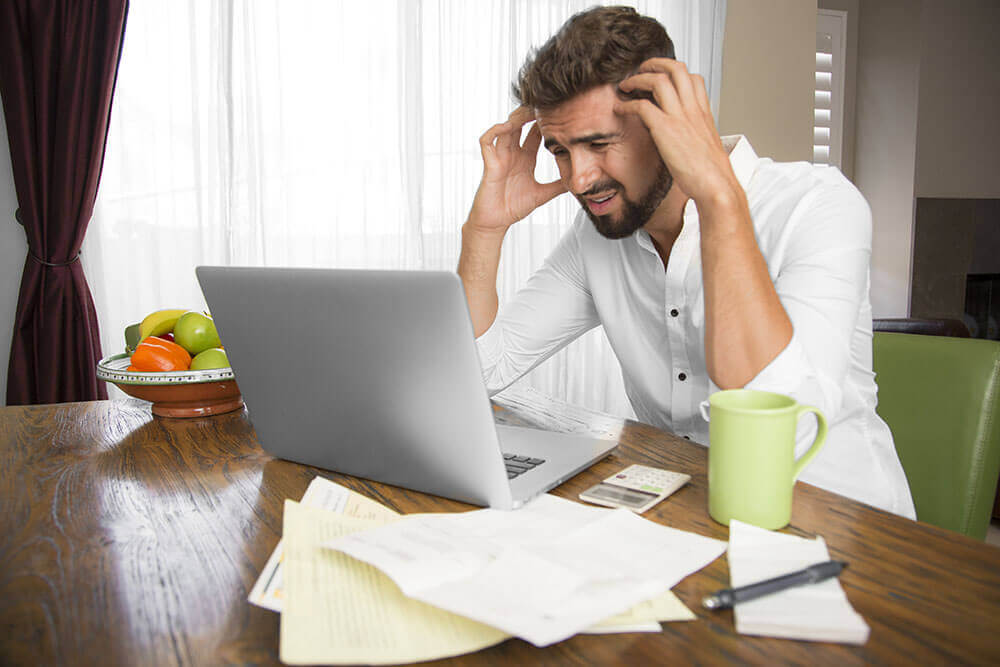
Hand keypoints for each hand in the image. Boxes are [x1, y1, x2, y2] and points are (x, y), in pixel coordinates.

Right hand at [468, 106, 566, 234]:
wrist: (496, 223)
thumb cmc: (514, 208)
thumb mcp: (543, 194)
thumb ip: (558, 186)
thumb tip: (578, 182)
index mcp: (525, 158)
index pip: (535, 133)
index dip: (545, 122)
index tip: (559, 114)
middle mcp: (512, 153)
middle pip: (520, 124)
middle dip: (530, 113)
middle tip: (543, 104)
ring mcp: (500, 157)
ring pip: (504, 127)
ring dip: (515, 118)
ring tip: (528, 111)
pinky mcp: (489, 163)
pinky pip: (487, 140)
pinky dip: (495, 131)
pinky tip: (507, 126)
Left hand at [615, 59, 738, 204]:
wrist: (716, 186)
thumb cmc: (712, 175)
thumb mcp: (706, 148)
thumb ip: (695, 137)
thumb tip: (685, 142)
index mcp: (704, 113)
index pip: (694, 78)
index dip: (676, 72)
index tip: (662, 76)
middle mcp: (693, 110)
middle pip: (676, 69)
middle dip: (655, 64)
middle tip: (641, 70)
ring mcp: (680, 117)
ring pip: (658, 80)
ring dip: (638, 79)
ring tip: (626, 85)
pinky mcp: (666, 129)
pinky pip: (642, 106)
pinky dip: (627, 104)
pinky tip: (620, 108)